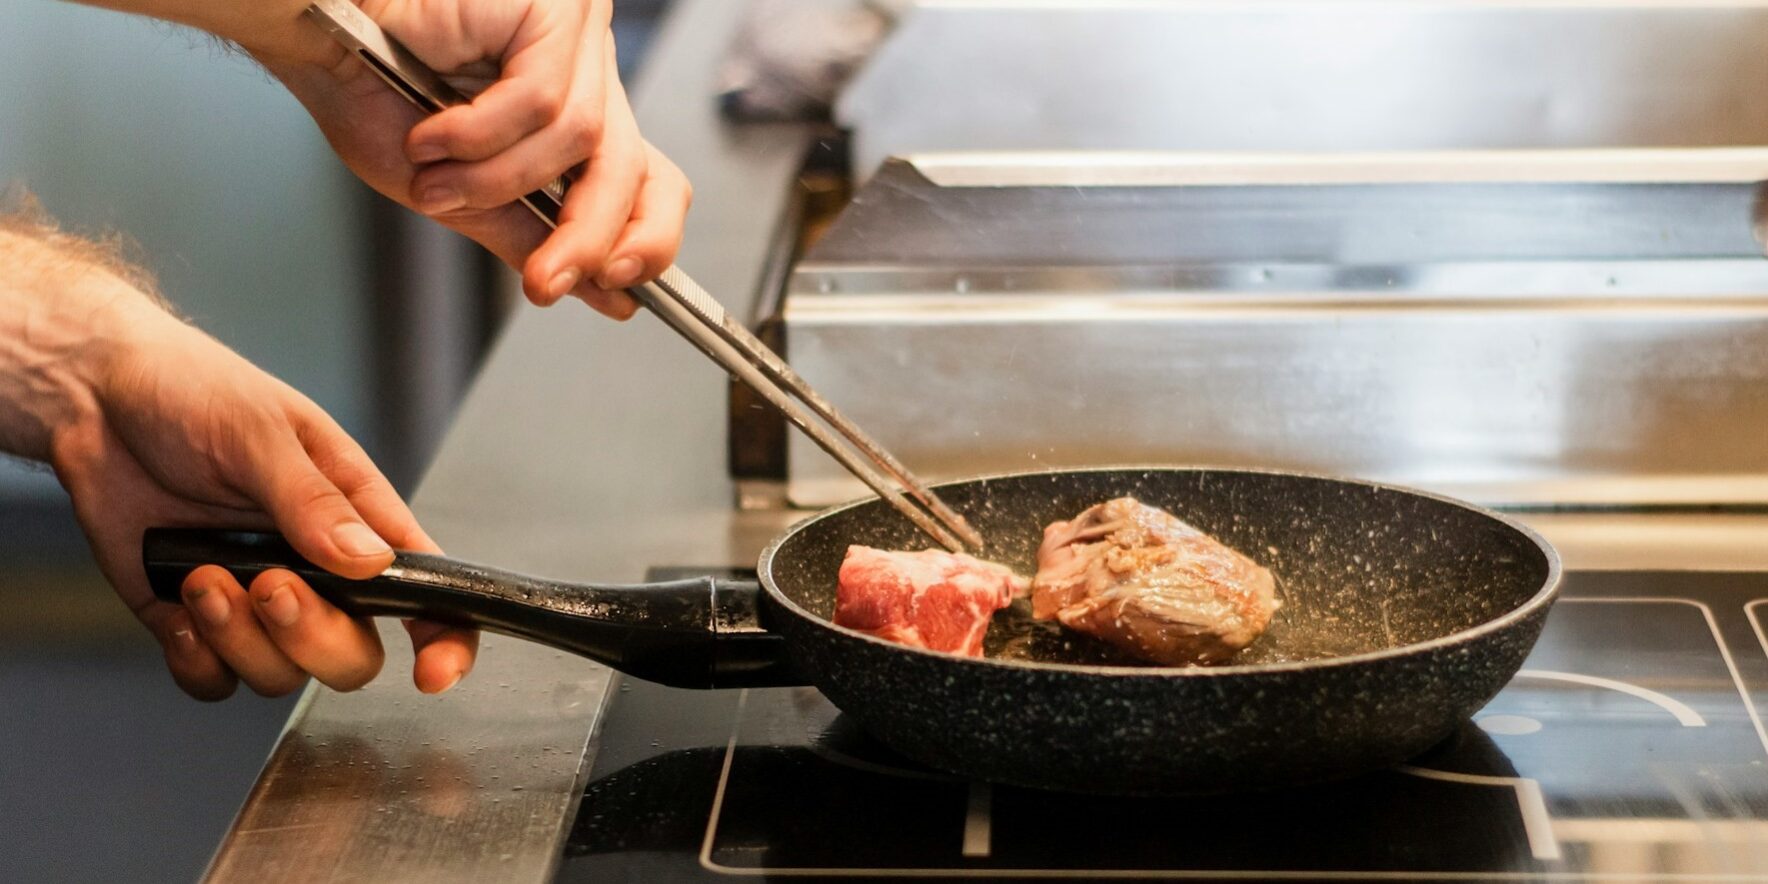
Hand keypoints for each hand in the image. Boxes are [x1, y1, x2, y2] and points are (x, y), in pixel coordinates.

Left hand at [48, 290, 476, 699]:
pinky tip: (178, 607)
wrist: (96, 396)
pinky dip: (196, 660)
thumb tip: (372, 564)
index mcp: (358, 519)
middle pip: (352, 654)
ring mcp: (254, 602)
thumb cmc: (193, 390)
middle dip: (311, 635)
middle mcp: (317, 571)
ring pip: (280, 674)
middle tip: (267, 583)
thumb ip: (314, 502)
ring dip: (239, 639)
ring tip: (201, 576)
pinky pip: (213, 680)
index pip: (430, 591)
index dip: (446, 639)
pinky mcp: (192, 620)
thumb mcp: (262, 432)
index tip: (430, 671)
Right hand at [260, 0, 692, 318]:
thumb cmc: (370, 93)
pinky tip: (430, 134)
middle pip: (634, 167)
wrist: (312, 35)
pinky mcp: (553, 10)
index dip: (648, 237)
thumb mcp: (458, 193)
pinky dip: (479, 135)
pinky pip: (540, 100)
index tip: (621, 291)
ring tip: (432, 180)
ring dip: (495, 181)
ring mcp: (574, 35)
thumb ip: (530, 235)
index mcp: (576, 111)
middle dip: (588, 236)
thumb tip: (602, 293)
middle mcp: (586, 70)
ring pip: (577, 140)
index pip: (652, 180)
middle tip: (547, 283)